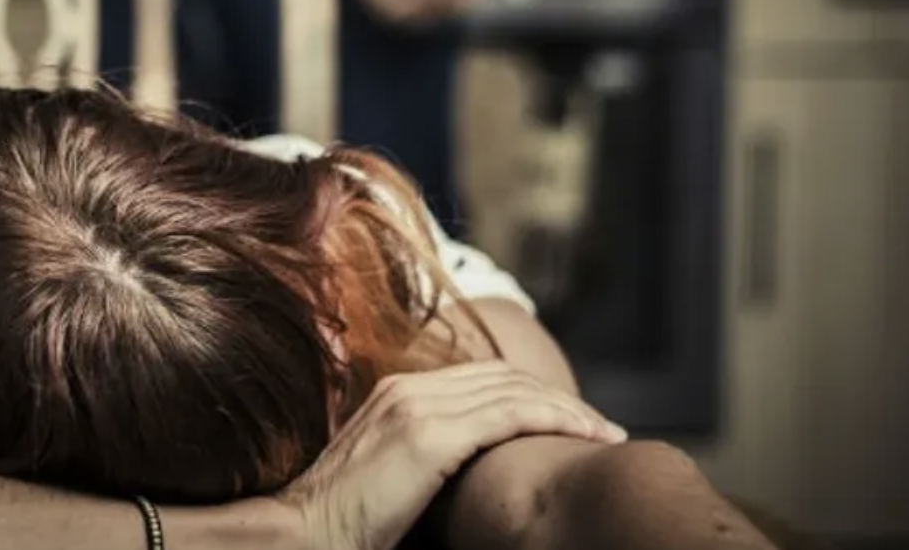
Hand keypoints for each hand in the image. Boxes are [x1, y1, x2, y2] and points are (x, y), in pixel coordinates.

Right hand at [276, 361, 625, 549]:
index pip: (482, 377)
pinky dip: (555, 418)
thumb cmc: (345, 525)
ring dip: (568, 408)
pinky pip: (510, 414)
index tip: (569, 420)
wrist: (303, 533)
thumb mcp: (389, 478)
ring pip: (514, 390)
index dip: (531, 393)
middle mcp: (408, 389)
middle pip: (504, 375)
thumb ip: (424, 460)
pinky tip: (585, 434)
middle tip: (600, 425)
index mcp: (396, 393)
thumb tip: (468, 480)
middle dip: (557, 396)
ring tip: (605, 432)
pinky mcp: (430, 435)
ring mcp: (418, 407)